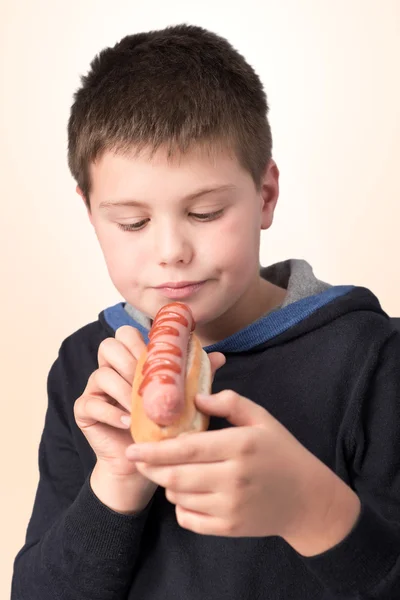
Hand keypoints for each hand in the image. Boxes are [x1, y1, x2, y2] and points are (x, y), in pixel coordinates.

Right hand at [74, 326, 224, 512]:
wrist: (144, 464)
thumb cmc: (162, 427)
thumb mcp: (181, 399)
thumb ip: (194, 376)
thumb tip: (220, 357)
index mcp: (129, 360)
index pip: (127, 334)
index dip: (141, 340)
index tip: (161, 357)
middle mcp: (110, 369)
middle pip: (109, 346)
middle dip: (131, 361)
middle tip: (149, 381)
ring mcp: (95, 389)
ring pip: (101, 374)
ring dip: (124, 390)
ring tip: (142, 408)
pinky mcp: (84, 410)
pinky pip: (91, 403)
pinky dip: (113, 413)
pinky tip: (129, 423)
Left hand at [126, 390, 359, 553]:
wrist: (307, 499)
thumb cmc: (281, 452)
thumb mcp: (262, 418)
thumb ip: (230, 403)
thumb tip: (196, 398)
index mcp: (239, 445)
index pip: (186, 448)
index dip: (154, 450)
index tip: (131, 448)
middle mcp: (233, 478)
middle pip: (175, 476)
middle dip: (151, 468)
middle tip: (141, 459)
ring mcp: (230, 506)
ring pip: (178, 497)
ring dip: (167, 484)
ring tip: (171, 472)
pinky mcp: (229, 528)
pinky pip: (188, 519)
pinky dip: (180, 507)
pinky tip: (187, 494)